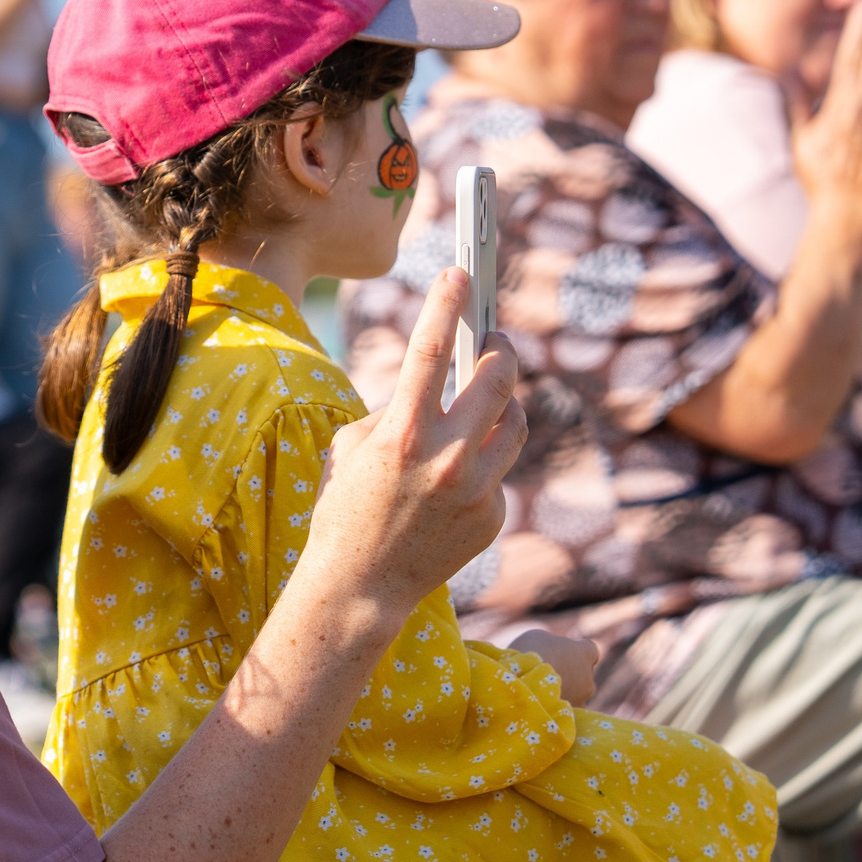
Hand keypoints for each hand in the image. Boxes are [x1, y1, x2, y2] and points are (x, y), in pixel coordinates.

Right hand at [305, 268, 524, 618]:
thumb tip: (439, 388)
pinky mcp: (494, 516)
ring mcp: (477, 490)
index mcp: (402, 433)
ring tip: (491, 396)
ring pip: (516, 422)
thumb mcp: (354, 446)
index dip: (446, 302)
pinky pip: (501, 470)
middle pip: (500, 378)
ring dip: (504, 402)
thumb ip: (398, 410)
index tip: (460, 271)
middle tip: (494, 338)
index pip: (430, 349)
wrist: (360, 589)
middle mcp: (448, 457)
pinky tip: (461, 473)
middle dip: (501, 348)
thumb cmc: (345, 509)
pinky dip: (485, 461)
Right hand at [509, 630, 596, 703]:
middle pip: (585, 673)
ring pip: (579, 694)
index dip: (577, 651)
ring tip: (543, 692)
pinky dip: (559, 708)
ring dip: (567, 692)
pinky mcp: (572, 715)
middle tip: (549, 672)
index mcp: (583, 652)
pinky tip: (542, 704)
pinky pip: (570, 710)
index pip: (590, 650)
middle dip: (572, 673)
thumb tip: (552, 651)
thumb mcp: (538, 638)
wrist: (518, 684)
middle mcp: (588, 676)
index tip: (563, 653)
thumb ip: (553, 644)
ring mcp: (582, 698)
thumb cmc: (526, 653)